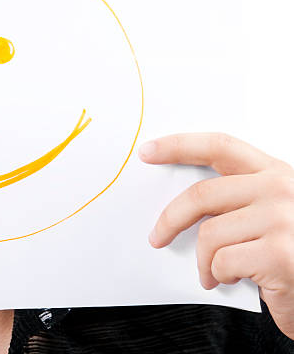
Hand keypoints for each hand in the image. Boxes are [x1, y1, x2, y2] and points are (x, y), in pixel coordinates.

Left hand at [138, 132, 293, 338]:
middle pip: (202, 195)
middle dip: (170, 219)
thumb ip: (238, 200)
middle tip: (157, 237)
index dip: (179, 146)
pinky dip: (219, 276)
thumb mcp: (272, 212)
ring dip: (204, 261)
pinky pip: (221, 262)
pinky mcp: (278, 254)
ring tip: (216, 273)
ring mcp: (281, 219)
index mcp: (274, 173)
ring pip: (209, 235)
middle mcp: (280, 189)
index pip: (220, 147)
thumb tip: (183, 206)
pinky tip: (235, 280)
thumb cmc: (291, 252)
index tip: (148, 151)